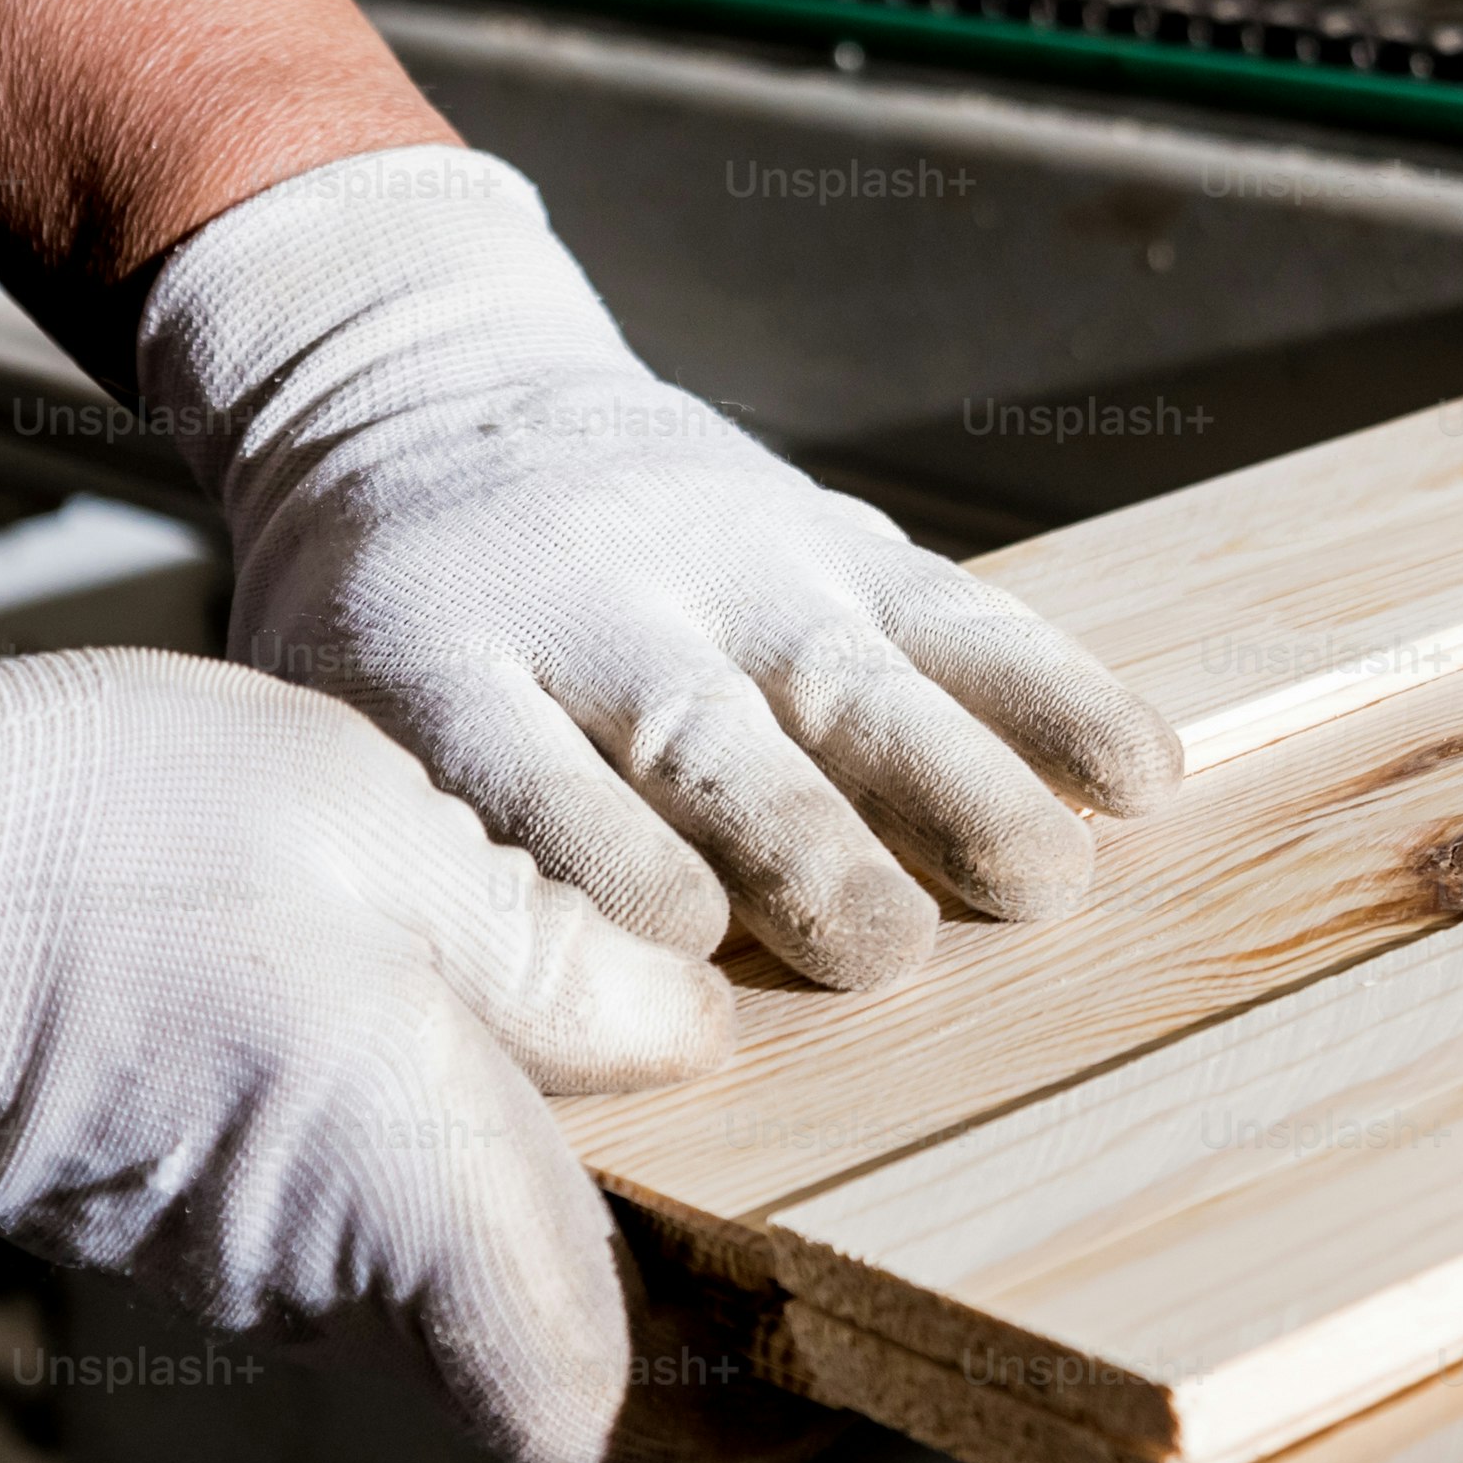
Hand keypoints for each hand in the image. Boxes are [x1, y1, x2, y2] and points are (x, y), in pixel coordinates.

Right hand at [0, 649, 731, 1462]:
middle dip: (682, 1289)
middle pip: (557, 1357)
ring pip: (453, 1280)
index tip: (834, 1324)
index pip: (622, 1416)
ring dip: (561, 1204)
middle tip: (796, 1163)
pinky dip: (436, 1148)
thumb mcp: (386, 835)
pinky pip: (348, 1212)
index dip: (748, 1393)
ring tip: (658, 1057)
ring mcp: (241, 1254)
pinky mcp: (167, 1199)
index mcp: (426, 1212)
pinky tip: (475, 1006)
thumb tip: (697, 1037)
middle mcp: (336, 1281)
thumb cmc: (84, 853)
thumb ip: (564, 954)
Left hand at [136, 147, 1182, 987]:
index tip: (684, 946)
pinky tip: (1141, 775)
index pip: (525, 779)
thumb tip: (470, 1067)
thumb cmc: (384, 631)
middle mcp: (597, 613)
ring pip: (860, 687)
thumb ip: (405, 859)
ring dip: (956, 789)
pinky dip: (1057, 696)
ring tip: (1040, 884)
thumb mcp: (321, 723)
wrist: (427, 395)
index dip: (610, 865)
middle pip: (711, 744)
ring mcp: (734, 571)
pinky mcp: (840, 542)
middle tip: (880, 950)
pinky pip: (966, 619)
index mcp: (437, 666)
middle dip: (801, 848)